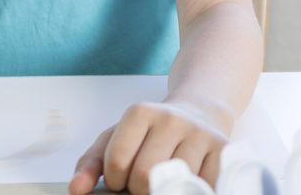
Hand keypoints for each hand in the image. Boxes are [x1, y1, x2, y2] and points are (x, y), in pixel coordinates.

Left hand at [68, 100, 228, 194]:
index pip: (116, 162)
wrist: (198, 113)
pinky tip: (185, 183)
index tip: (120, 178)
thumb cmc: (151, 132)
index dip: (115, 181)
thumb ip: (91, 163)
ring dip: (165, 191)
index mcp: (140, 113)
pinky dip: (191, 191)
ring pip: (174, 185)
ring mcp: (200, 134)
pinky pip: (203, 187)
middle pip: (144, 177)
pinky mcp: (224, 151)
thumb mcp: (117, 138)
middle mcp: (171, 119)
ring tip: (163, 181)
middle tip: (142, 183)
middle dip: (138, 190)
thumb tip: (76, 190)